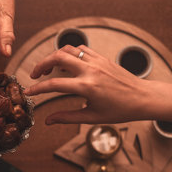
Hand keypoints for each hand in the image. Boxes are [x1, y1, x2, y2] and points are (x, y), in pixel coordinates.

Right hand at [25, 45, 171, 123]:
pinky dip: (69, 54)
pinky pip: (80, 49)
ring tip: (48, 68)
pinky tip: (66, 64)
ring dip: (54, 56)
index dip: (37, 89)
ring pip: (68, 49)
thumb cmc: (120, 110)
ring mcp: (96, 61)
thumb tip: (48, 121)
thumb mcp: (91, 117)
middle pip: (57, 58)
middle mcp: (90, 70)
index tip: (28, 92)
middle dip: (41, 64)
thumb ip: (67, 117)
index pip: (54, 85)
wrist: (143, 98)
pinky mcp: (101, 58)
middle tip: (35, 74)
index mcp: (87, 87)